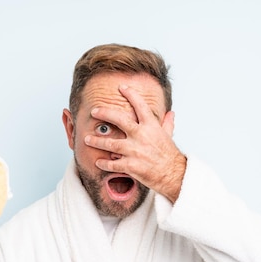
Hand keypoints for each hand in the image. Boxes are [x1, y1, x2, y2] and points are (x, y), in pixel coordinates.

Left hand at [84, 85, 186, 202]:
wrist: (174, 174)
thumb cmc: (170, 155)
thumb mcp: (168, 136)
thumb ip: (167, 124)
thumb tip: (171, 113)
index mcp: (151, 126)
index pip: (140, 106)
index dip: (131, 94)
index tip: (122, 87)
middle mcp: (141, 136)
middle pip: (119, 119)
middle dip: (104, 113)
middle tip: (94, 111)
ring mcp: (135, 151)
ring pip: (110, 143)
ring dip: (96, 141)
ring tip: (86, 139)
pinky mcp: (131, 165)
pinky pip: (112, 164)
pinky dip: (104, 164)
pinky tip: (98, 162)